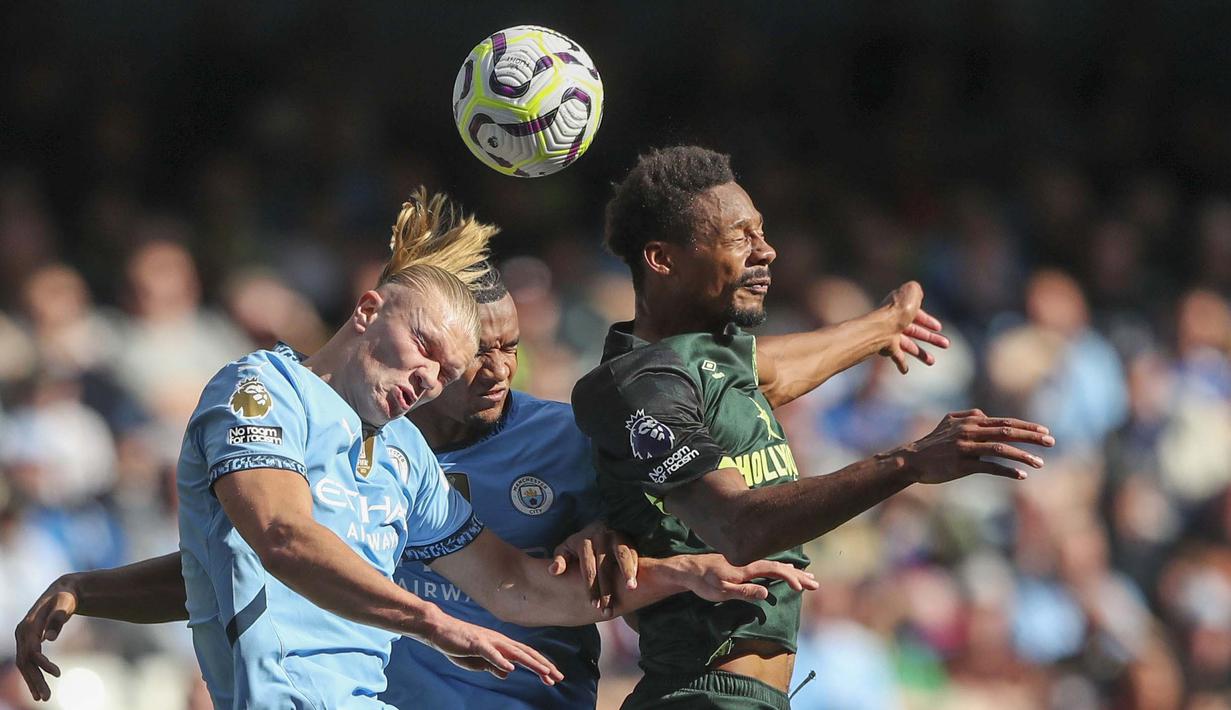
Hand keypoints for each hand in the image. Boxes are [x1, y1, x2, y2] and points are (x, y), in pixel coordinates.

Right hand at [15, 575, 79, 701]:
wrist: (62, 591)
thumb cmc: (66, 597)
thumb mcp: (65, 604)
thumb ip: (58, 619)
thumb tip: (49, 638)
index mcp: (28, 625)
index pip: (31, 651)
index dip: (43, 664)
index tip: (59, 674)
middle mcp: (21, 633)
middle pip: (24, 662)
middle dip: (35, 680)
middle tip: (46, 698)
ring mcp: (22, 638)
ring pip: (24, 664)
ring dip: (32, 682)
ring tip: (42, 698)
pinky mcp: (27, 641)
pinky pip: (27, 661)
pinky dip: (32, 674)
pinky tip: (39, 687)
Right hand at [424, 610, 563, 684]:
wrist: (440, 630)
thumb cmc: (458, 644)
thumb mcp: (478, 661)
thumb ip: (493, 666)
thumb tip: (508, 673)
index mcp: (501, 646)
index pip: (526, 656)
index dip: (540, 666)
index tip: (553, 678)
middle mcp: (499, 641)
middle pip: (526, 653)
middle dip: (543, 665)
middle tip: (559, 677)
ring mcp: (488, 641)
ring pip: (514, 653)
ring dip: (531, 663)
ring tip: (545, 672)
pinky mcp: (475, 643)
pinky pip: (490, 653)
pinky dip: (501, 660)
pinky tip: (511, 669)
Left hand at [549, 521, 637, 616]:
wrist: (596, 526)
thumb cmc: (578, 546)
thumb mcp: (565, 550)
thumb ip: (560, 560)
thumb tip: (554, 571)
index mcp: (583, 541)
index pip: (587, 567)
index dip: (591, 587)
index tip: (594, 605)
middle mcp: (600, 537)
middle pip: (604, 566)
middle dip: (607, 589)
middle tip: (608, 610)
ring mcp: (615, 536)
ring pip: (622, 556)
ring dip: (627, 573)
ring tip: (631, 589)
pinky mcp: (628, 539)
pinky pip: (633, 553)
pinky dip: (635, 566)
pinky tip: (636, 582)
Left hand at [672, 554, 818, 602]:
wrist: (688, 570)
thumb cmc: (703, 582)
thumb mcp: (722, 591)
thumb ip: (744, 591)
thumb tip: (766, 592)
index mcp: (747, 567)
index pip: (774, 570)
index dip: (790, 578)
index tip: (802, 589)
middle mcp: (750, 562)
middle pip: (779, 566)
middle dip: (798, 575)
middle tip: (816, 584)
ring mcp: (747, 562)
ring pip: (775, 565)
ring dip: (792, 572)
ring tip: (809, 577)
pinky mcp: (744, 565)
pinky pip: (768, 565)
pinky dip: (781, 568)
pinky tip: (786, 569)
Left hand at [879, 281, 948, 373]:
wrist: (882, 328)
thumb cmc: (898, 310)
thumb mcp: (911, 292)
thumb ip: (916, 290)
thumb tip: (916, 293)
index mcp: (901, 309)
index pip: (917, 315)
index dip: (928, 321)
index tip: (939, 327)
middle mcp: (895, 323)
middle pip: (916, 332)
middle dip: (931, 338)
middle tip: (946, 344)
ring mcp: (891, 337)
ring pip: (909, 346)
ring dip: (921, 354)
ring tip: (932, 362)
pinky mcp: (888, 349)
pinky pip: (896, 357)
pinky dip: (901, 364)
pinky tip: (905, 370)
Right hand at [897, 409, 1054, 483]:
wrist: (912, 459)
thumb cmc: (932, 443)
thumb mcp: (948, 421)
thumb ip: (967, 415)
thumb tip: (984, 415)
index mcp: (970, 421)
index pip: (1004, 421)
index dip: (1026, 426)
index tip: (1045, 431)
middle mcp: (970, 431)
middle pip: (1006, 431)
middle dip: (1031, 436)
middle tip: (1051, 442)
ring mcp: (966, 447)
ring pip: (1000, 449)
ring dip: (1023, 455)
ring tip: (1040, 463)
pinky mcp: (962, 464)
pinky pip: (989, 467)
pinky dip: (1007, 470)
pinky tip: (1021, 475)